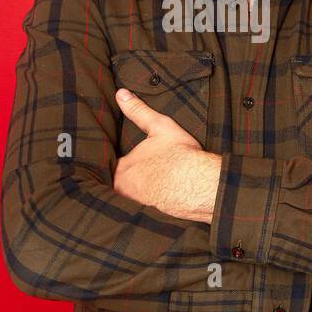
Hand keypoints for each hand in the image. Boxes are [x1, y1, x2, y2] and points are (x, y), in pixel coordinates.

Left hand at [112, 88, 218, 222]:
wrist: (201, 185)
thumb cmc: (179, 156)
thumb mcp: (158, 127)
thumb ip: (138, 111)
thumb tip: (121, 94)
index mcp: (122, 171)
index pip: (110, 167)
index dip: (114, 164)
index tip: (118, 162)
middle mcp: (125, 192)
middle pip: (117, 186)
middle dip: (120, 183)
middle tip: (129, 178)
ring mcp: (140, 207)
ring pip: (129, 200)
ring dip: (132, 196)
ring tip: (138, 190)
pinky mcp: (155, 217)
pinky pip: (144, 211)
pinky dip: (145, 208)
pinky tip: (153, 204)